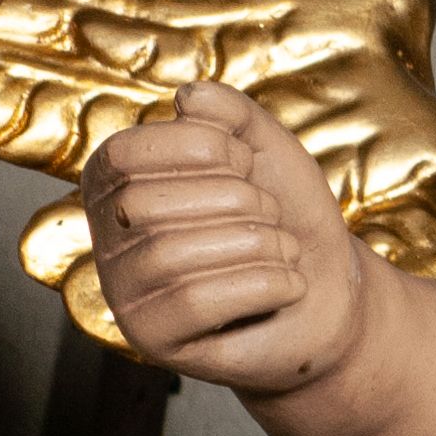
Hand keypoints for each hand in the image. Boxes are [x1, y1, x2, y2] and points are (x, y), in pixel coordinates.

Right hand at [83, 82, 363, 392]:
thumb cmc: (287, 220)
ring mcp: (123, 293)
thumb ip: (230, 112)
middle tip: (271, 216)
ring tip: (284, 250)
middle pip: (143, 207)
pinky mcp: (152, 339)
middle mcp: (107, 237)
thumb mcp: (265, 150)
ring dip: (254, 245)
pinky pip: (194, 302)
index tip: (246, 163)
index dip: (200, 147)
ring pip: (170, 255)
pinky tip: (288, 284)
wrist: (329, 292)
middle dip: (233, 201)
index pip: (126, 153)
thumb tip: (188, 95)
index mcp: (117, 183)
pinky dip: (261, 284)